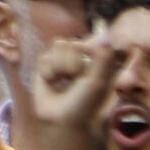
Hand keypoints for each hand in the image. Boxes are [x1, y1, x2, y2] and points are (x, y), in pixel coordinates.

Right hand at [23, 20, 120, 149]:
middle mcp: (76, 57)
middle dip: (74, 64)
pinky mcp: (43, 65)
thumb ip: (103, 55)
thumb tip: (105, 29)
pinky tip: (51, 83)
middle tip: (75, 81)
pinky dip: (49, 73)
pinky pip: (45, 57)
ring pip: (58, 45)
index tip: (87, 69)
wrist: (61, 120)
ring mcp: (60, 60)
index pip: (89, 41)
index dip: (87, 52)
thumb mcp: (98, 81)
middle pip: (73, 42)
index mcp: (93, 60)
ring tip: (63, 82)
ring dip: (61, 67)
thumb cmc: (84, 104)